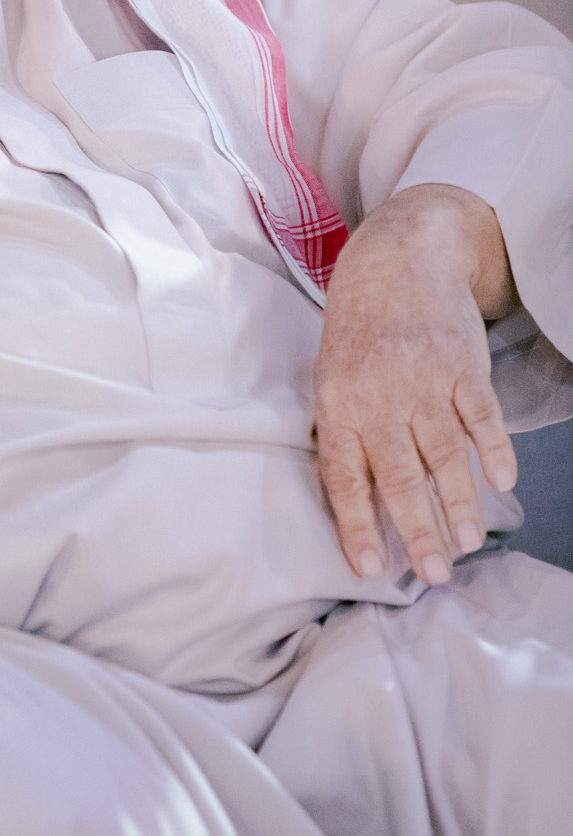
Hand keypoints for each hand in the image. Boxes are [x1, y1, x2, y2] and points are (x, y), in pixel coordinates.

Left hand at [314, 182, 518, 587]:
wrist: (396, 262)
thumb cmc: (358, 331)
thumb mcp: (331, 379)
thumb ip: (345, 436)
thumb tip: (359, 505)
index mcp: (338, 405)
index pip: (345, 477)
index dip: (356, 524)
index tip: (370, 568)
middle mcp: (379, 397)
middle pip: (401, 476)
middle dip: (418, 530)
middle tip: (434, 573)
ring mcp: (425, 380)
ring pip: (445, 454)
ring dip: (461, 502)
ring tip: (468, 541)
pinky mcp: (463, 365)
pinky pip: (482, 416)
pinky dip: (494, 449)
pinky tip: (503, 481)